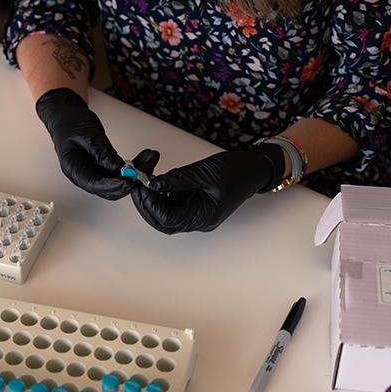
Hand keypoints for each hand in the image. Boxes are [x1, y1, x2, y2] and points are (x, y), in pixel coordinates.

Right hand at [36, 88, 158, 199]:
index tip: (129, 182)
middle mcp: (84, 174)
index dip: (113, 186)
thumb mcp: (88, 135)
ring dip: (135, 173)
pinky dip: (133, 165)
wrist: (66, 114)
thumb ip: (103, 153)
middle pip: (108, 188)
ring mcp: (94, 170)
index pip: (94, 185)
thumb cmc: (70, 122)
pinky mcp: (103, 165)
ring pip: (117, 180)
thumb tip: (119, 168)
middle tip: (144, 173)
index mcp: (73, 169)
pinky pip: (119, 170)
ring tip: (150, 159)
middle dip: (128, 182)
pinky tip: (144, 158)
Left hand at [130, 143, 284, 233]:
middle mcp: (199, 220)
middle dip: (147, 207)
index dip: (151, 205)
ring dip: (153, 201)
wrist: (253, 169)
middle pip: (163, 222)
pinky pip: (173, 204)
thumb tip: (152, 184)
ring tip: (144, 183)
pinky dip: (162, 195)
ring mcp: (196, 213)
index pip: (168, 219)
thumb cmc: (236, 171)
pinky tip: (156, 182)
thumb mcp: (203, 172)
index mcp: (204, 216)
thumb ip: (176, 179)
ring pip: (166, 214)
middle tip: (136, 189)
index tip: (141, 188)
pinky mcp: (194, 204)